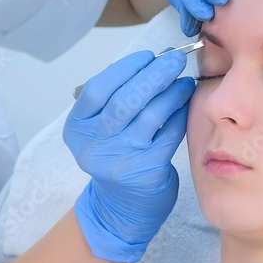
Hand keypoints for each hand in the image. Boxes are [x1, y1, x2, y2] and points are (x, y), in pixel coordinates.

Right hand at [64, 50, 194, 262]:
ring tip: (184, 81)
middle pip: (125, 101)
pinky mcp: (147, 172)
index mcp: (78, 129)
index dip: (124, 69)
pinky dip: (179, 115)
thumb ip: (115, 99)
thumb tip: (153, 61)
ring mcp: (121, 160)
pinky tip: (185, 105)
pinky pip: (168, 135)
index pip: (97, 90)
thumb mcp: (101, 130)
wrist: (122, 207)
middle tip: (174, 60)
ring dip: (171, 93)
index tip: (147, 56)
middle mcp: (94, 145)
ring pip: (149, 116)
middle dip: (153, 75)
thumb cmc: (116, 156)